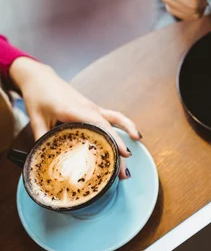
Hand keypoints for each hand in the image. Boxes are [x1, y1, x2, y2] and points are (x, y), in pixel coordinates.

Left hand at [9, 58, 140, 178]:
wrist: (39, 77)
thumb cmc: (37, 96)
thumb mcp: (35, 120)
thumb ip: (42, 140)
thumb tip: (46, 161)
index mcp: (73, 110)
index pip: (98, 124)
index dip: (112, 139)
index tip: (123, 154)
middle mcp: (87, 108)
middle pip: (109, 128)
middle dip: (119, 149)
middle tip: (123, 172)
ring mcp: (92, 107)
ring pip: (115, 120)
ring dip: (127, 134)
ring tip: (132, 155)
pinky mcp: (93, 109)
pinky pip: (113, 116)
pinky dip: (124, 126)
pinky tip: (134, 136)